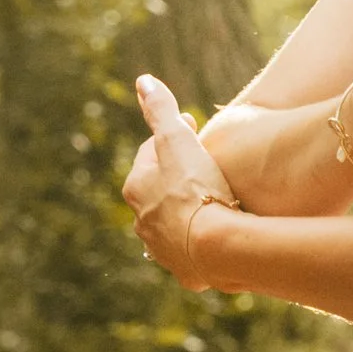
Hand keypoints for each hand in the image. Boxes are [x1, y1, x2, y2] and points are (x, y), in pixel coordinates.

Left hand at [122, 73, 242, 290]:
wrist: (217, 245)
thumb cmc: (197, 188)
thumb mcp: (178, 140)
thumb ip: (161, 110)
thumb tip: (143, 81)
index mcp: (136, 187)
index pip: (151, 153)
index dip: (173, 139)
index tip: (193, 130)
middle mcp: (141, 220)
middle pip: (158, 190)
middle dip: (176, 177)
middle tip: (204, 166)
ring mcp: (162, 248)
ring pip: (171, 222)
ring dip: (185, 210)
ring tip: (211, 202)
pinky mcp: (184, 270)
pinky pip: (190, 250)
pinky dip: (199, 239)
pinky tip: (215, 234)